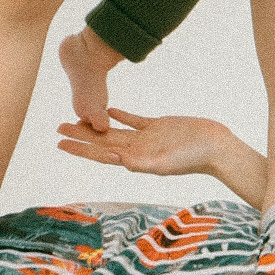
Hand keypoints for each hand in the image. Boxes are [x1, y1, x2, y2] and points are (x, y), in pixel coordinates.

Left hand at [57, 108, 233, 177]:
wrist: (216, 148)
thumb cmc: (193, 159)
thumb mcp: (165, 163)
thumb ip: (141, 163)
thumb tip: (116, 160)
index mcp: (136, 159)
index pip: (101, 154)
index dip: (80, 149)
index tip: (60, 143)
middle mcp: (137, 149)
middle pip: (102, 142)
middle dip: (81, 135)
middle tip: (59, 127)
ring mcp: (147, 137)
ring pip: (114, 130)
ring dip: (96, 125)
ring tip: (77, 118)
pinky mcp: (158, 126)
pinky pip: (134, 120)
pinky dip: (120, 116)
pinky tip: (109, 111)